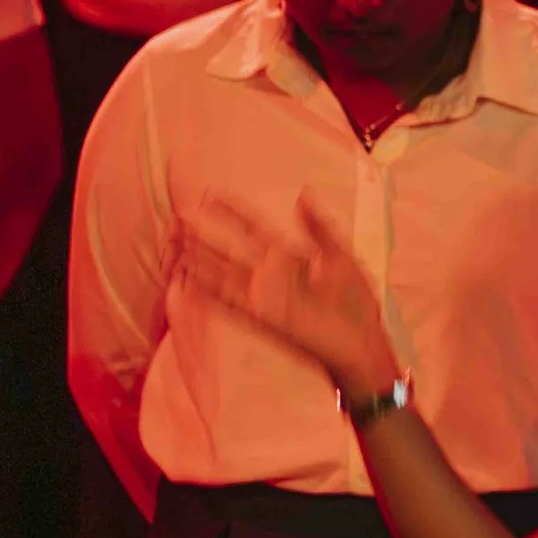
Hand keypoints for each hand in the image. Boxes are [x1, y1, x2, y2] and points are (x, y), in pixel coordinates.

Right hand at [177, 191, 399, 395]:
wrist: (363, 343)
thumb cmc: (357, 305)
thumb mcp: (340, 258)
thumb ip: (319, 228)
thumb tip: (303, 194)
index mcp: (289, 258)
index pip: (253, 229)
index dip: (232, 212)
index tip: (210, 194)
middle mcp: (270, 276)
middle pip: (228, 250)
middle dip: (202, 234)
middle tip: (177, 215)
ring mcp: (263, 296)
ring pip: (220, 272)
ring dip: (197, 257)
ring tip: (174, 238)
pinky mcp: (261, 317)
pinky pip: (227, 300)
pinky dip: (205, 288)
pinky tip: (185, 274)